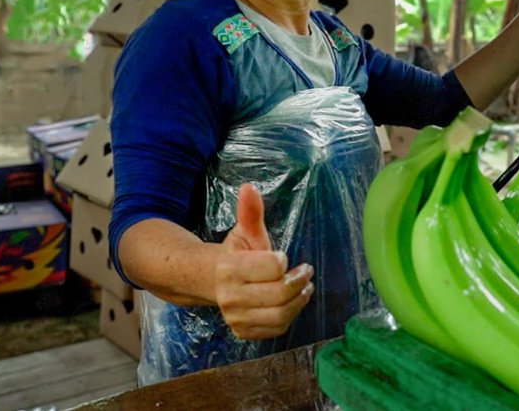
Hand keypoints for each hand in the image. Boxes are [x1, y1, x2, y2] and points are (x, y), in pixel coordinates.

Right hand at [214, 183, 313, 339]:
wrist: (212, 281)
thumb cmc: (236, 254)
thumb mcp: (244, 232)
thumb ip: (250, 213)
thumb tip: (249, 187)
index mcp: (230, 269)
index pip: (273, 267)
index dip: (283, 261)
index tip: (284, 256)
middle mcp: (230, 297)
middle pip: (280, 294)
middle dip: (299, 282)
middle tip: (306, 273)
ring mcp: (235, 318)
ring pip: (280, 315)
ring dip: (299, 301)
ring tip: (304, 288)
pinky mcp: (242, 332)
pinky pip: (275, 330)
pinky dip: (289, 316)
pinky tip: (290, 303)